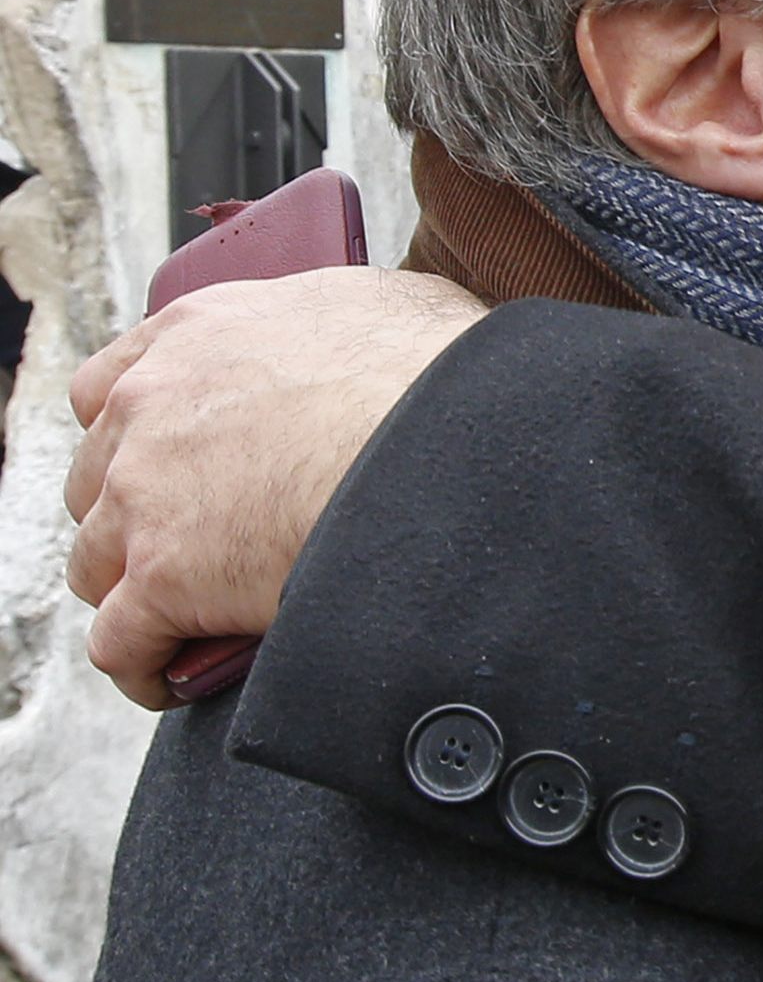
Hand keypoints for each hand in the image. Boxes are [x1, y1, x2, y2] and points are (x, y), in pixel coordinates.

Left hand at [64, 268, 485, 707]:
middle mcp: (151, 405)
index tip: (171, 460)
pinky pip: (120, 643)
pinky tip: (177, 675)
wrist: (448, 441)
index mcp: (199, 333)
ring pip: (96, 561)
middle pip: (96, 477)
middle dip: (136, 513)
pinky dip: (144, 665)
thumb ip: (343, 319)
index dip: (137, 432)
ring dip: (134, 588)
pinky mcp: (162, 578)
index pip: (111, 384)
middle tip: (194, 539)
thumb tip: (384, 340)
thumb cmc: (438, 372)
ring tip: (185, 615)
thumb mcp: (391, 305)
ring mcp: (145, 494)